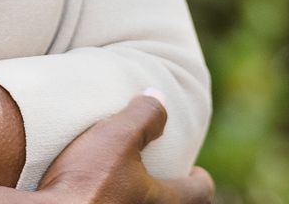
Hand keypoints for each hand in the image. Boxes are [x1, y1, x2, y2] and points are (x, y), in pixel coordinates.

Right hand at [35, 92, 215, 203]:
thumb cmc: (87, 180)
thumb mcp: (118, 136)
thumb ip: (144, 116)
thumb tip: (158, 96)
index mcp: (159, 199)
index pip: (198, 193)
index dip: (200, 180)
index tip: (197, 172)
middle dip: (168, 191)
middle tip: (160, 174)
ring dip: (136, 196)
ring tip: (124, 180)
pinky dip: (110, 200)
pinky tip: (92, 192)